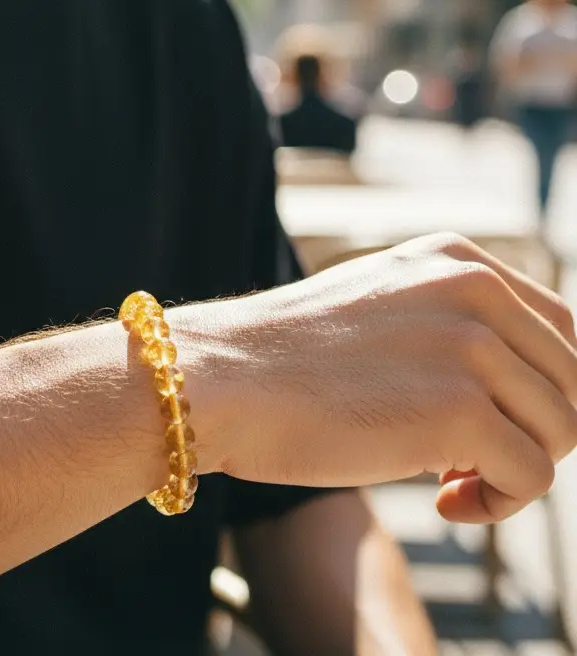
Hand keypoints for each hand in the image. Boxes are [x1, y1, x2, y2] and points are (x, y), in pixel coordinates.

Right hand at [178, 233, 576, 523]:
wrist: (222, 377)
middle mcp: (473, 288)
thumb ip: (452, 324)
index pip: (563, 329)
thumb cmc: (288, 357)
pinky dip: (496, 504)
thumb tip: (527, 390)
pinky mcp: (459, 410)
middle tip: (472, 460)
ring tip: (451, 482)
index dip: (544, 389)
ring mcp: (469, 346)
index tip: (496, 424)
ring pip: (562, 431)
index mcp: (456, 258)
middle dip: (535, 432)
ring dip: (515, 472)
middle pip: (572, 381)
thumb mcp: (382, 307)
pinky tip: (444, 501)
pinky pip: (533, 478)